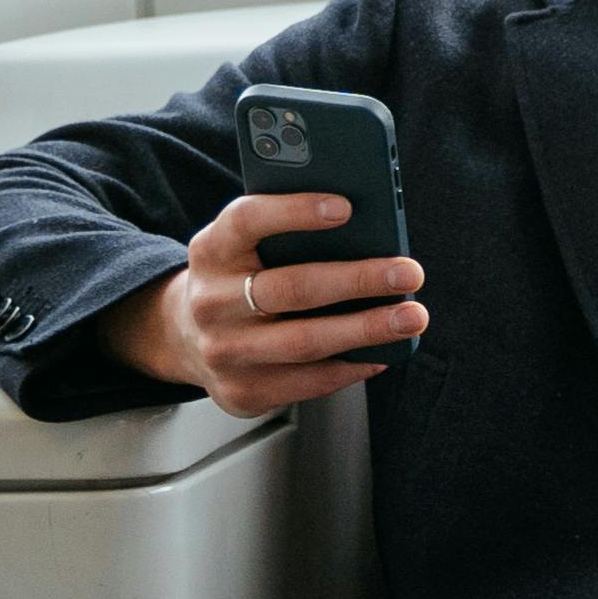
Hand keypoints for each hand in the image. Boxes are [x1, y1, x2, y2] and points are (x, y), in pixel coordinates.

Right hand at [97, 190, 427, 416]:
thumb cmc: (239, 278)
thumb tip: (367, 228)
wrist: (185, 337)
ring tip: (412, 316)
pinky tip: (384, 352)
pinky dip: (352, 366)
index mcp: (212, 250)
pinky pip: (308, 382)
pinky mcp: (242, 392)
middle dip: (357, 280)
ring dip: (367, 330)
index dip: (294, 212)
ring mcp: (224, 351)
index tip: (346, 207)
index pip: (246, 220)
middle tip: (409, 272)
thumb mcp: (244, 245)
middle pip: (291, 288)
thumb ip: (286, 232)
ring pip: (305, 341)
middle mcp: (211, 302)